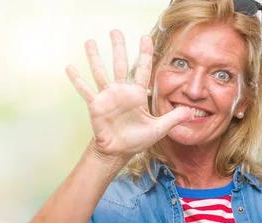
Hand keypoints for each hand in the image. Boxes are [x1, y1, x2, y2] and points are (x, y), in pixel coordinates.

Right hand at [65, 30, 190, 159]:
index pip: (142, 70)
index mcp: (137, 95)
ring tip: (89, 41)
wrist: (119, 151)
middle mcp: (122, 92)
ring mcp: (107, 97)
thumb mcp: (159, 129)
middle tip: (115, 31)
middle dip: (119, 48)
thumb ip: (174, 118)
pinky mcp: (96, 105)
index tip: (146, 38)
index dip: (145, 54)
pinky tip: (70, 67)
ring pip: (100, 72)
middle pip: (120, 64)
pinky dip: (77, 79)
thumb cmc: (137, 139)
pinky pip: (85, 90)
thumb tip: (191, 112)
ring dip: (94, 57)